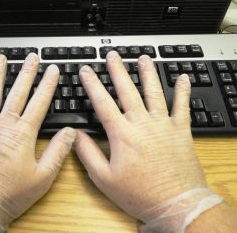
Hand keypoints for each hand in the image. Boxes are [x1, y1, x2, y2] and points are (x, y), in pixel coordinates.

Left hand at [0, 53, 76, 230]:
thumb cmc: (9, 193)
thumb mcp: (42, 177)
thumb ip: (58, 152)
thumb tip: (70, 132)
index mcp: (23, 133)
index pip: (40, 102)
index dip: (48, 84)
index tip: (52, 70)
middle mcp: (4, 123)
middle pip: (18, 92)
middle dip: (26, 72)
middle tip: (31, 56)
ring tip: (1, 58)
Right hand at [75, 52, 206, 219]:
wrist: (176, 204)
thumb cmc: (140, 194)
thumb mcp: (104, 178)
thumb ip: (88, 154)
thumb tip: (76, 135)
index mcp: (122, 134)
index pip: (103, 102)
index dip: (92, 84)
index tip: (86, 71)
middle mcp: (142, 124)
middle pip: (128, 90)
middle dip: (118, 70)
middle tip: (113, 55)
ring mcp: (163, 125)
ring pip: (154, 92)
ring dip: (148, 73)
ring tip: (143, 58)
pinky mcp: (181, 130)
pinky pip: (183, 106)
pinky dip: (183, 91)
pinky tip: (183, 78)